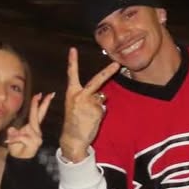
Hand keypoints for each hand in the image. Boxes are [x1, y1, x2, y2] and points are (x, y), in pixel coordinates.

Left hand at [5, 92, 54, 158]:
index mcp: (33, 128)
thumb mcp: (13, 137)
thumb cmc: (18, 147)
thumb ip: (14, 131)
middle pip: (38, 116)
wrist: (20, 161)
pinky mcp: (34, 142)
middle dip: (41, 105)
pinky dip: (16, 138)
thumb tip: (12, 130)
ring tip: (11, 139)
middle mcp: (36, 131)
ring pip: (26, 129)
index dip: (39, 104)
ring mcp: (37, 137)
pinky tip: (11, 141)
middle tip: (45, 95)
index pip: (37, 114)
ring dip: (17, 134)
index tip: (42, 95)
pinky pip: (23, 136)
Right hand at [59, 47, 119, 162]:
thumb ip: (87, 96)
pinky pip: (103, 108)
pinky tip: (92, 119)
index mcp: (71, 92)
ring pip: (101, 98)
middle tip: (117, 64)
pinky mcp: (97, 110)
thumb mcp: (76, 106)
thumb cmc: (74, 121)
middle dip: (108, 71)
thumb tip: (101, 95)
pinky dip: (100, 113)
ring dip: (98, 105)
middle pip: (97, 80)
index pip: (71, 74)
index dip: (72, 61)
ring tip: (88, 115)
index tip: (73, 49)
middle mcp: (80, 95)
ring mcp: (90, 103)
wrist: (73, 138)